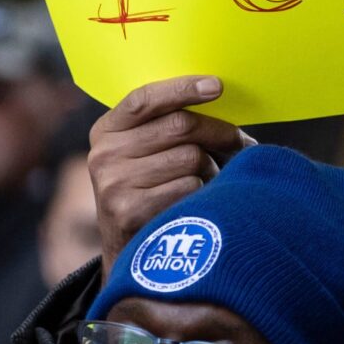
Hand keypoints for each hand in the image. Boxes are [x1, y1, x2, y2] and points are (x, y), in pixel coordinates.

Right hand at [88, 75, 253, 265]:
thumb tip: (221, 100)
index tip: (217, 86)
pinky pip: (189, 188)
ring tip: (206, 181)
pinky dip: (202, 194)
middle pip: (179, 126)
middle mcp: (103, 155)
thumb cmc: (149, 193)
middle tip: (240, 142)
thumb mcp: (141, 155)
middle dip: (219, 132)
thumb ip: (166, 126)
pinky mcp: (129, 212)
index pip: (145, 99)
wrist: (129, 257)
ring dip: (211, 168)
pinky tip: (195, 204)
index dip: (182, 88)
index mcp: (105, 131)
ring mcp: (113, 185)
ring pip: (190, 157)